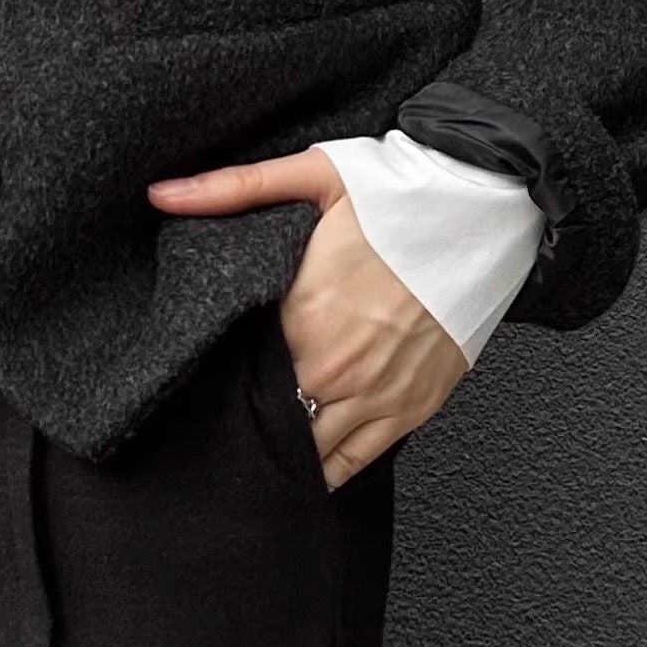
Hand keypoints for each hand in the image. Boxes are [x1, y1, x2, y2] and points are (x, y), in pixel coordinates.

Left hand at [146, 147, 469, 487]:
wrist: (485, 215)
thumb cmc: (401, 196)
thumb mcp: (314, 175)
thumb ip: (232, 188)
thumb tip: (162, 194)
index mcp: (304, 317)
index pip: (236, 370)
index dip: (213, 374)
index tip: (195, 374)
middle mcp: (338, 368)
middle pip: (268, 418)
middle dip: (242, 418)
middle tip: (216, 416)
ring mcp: (377, 396)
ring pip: (309, 451)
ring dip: (282, 449)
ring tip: (255, 447)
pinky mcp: (411, 409)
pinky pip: (355, 462)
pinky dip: (325, 471)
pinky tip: (302, 469)